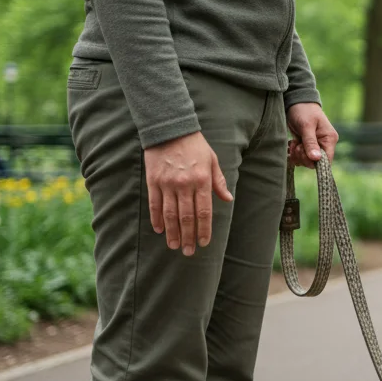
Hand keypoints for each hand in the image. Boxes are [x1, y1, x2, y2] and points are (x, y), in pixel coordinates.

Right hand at [144, 132, 233, 255]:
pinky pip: (154, 204)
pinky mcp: (153, 181)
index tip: (204, 243)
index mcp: (202, 180)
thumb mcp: (212, 160)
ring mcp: (167, 184)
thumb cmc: (195, 145)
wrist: (170, 129)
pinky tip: (160, 230)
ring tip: (174, 246)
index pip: (204, 211)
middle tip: (188, 252)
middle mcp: (184, 184)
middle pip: (187, 217)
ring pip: (170, 214)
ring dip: (172, 232)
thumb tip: (228, 199)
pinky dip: (157, 219)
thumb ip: (219, 182)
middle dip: (188, 237)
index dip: (204, 229)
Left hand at [287, 103, 338, 167]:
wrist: (296, 102)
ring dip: (297, 154)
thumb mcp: (306, 126)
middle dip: (303, 156)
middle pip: (315, 162)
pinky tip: (293, 144)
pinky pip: (301, 157)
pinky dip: (295, 153)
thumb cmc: (303, 111)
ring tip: (294, 143)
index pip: (327, 160)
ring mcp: (316, 145)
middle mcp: (325, 144)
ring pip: (307, 161)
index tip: (303, 151)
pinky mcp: (307, 146)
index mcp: (329, 139)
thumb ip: (311, 143)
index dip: (314, 161)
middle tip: (297, 145)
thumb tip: (316, 159)